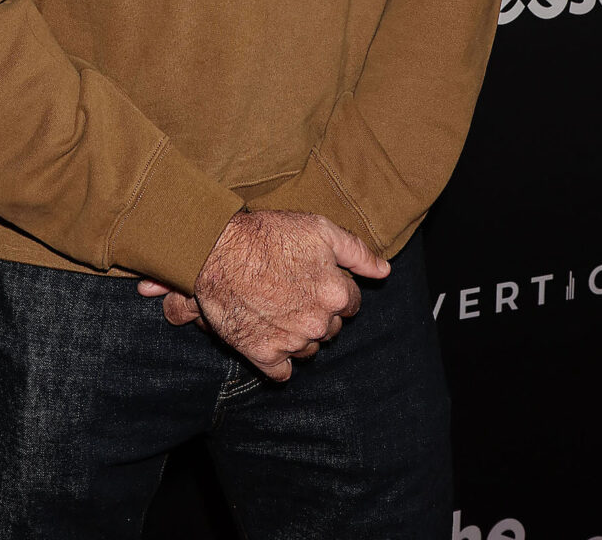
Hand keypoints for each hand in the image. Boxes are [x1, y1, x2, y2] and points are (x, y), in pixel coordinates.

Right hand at [139, 210, 389, 381]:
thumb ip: (357, 252)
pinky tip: (269, 337)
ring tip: (277, 309)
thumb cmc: (268, 235)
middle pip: (331, 328)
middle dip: (319, 313)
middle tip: (293, 292)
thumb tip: (385, 271)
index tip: (314, 279)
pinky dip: (279, 359)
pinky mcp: (264, 356)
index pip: (351, 302)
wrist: (217, 250)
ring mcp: (292, 342)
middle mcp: (319, 323)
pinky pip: (283, 372)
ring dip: (300, 335)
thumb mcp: (319, 229)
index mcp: (337, 293)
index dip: (334, 289)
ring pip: (309, 349)